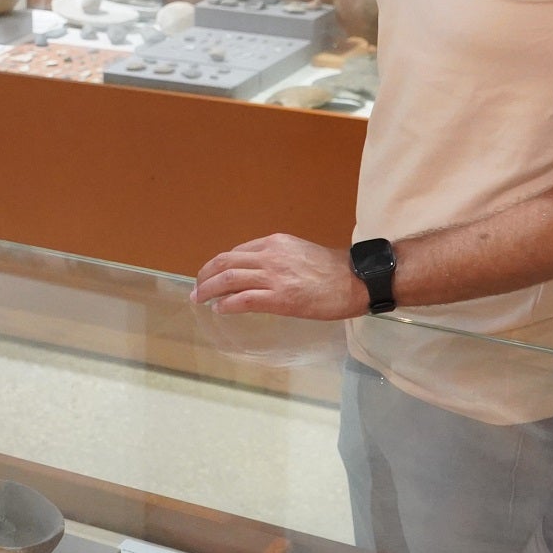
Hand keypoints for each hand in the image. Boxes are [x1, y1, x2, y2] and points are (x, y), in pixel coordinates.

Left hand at [193, 234, 362, 319]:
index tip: (210, 275)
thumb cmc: (332, 271)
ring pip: (228, 279)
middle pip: (225, 263)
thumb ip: (276, 259)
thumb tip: (257, 274)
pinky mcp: (280, 298)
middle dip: (205, 276)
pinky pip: (243, 300)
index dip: (218, 265)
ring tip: (200, 299)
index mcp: (274, 243)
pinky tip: (219, 309)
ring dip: (208, 290)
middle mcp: (270, 255)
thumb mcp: (298, 254)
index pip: (236, 252)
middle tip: (196, 289)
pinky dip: (226, 304)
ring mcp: (274, 276)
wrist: (356, 281)